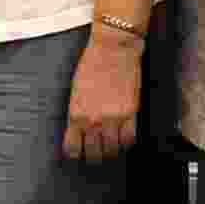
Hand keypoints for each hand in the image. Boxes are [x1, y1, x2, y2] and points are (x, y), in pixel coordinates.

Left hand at [60, 27, 148, 164]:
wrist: (113, 48)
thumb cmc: (92, 64)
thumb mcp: (76, 90)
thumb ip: (77, 112)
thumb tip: (77, 128)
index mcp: (76, 114)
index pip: (73, 148)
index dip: (76, 153)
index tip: (79, 153)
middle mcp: (94, 120)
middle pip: (94, 153)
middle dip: (95, 155)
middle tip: (98, 152)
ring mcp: (113, 118)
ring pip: (113, 149)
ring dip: (112, 150)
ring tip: (112, 146)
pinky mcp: (131, 112)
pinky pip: (130, 138)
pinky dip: (127, 141)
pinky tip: (125, 137)